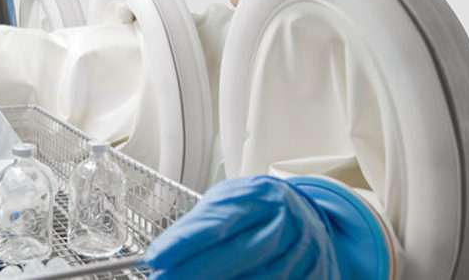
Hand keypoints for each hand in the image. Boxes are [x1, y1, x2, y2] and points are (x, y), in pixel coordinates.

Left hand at [145, 176, 339, 279]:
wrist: (306, 213)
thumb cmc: (256, 207)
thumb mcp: (227, 202)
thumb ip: (197, 226)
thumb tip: (159, 254)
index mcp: (259, 197)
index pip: (216, 222)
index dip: (183, 243)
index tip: (156, 258)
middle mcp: (284, 223)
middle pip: (235, 254)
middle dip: (194, 272)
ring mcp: (301, 252)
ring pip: (257, 279)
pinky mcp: (312, 275)